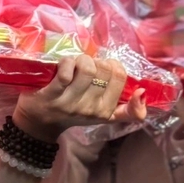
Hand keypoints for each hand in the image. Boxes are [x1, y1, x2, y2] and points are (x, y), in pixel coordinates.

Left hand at [9, 50, 141, 142]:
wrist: (39, 123)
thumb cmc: (73, 112)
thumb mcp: (104, 115)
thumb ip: (128, 110)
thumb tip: (144, 92)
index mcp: (105, 112)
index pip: (120, 77)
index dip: (112, 65)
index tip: (102, 68)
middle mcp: (90, 109)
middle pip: (104, 69)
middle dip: (96, 61)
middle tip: (85, 66)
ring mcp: (70, 103)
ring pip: (87, 68)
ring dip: (81, 59)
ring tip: (74, 64)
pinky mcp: (51, 96)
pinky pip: (66, 72)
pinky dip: (66, 62)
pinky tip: (62, 65)